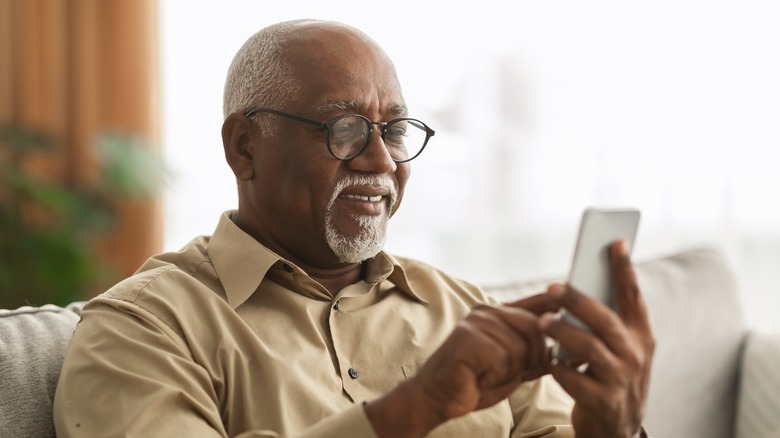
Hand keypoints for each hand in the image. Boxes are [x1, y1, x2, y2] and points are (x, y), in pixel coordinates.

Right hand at [366, 293, 559, 437]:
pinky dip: (497, 375)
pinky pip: (503, 358)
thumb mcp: (512, 367)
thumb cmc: (475, 381)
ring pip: (521, 346)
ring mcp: (476, 322)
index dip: (555, 304)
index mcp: (497, 313)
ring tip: (490, 375)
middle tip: (513, 372)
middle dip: (534, 356)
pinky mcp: (468, 338)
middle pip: (535, 326)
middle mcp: (487, 312)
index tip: (572, 310)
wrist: (438, 396)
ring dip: (512, 370)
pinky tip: (480, 377)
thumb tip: (567, 350)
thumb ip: (535, 355)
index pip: (535, 302)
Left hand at [541, 240, 654, 437]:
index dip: (624, 269)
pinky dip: (559, 368)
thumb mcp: (620, 349)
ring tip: (543, 322)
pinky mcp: (603, 402)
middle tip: (554, 287)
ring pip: (589, 348)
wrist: (617, 429)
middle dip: (579, 300)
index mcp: (641, 335)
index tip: (615, 242)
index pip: (633, 296)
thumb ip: (607, 321)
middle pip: (606, 319)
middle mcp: (635, 354)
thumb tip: (577, 285)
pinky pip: (575, 379)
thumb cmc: (611, 376)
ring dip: (563, 332)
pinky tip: (549, 361)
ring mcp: (621, 379)